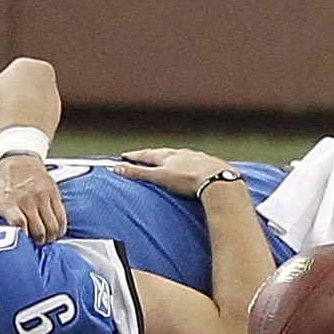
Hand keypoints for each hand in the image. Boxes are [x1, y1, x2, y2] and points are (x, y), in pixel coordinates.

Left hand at [0, 152, 68, 243]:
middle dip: (38, 243)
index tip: (23, 245)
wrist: (18, 162)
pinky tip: (55, 232)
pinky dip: (60, 229)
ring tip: (45, 240)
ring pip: (52, 225)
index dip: (24, 236)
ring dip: (50, 238)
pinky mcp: (54, 194)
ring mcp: (42, 197)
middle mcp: (27, 200)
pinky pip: (62, 217)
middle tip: (35, 247)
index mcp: (8, 204)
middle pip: (39, 229)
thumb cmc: (1, 185)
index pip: (19, 222)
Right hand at [115, 147, 236, 197]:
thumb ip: (138, 173)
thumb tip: (117, 168)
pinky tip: (190, 167)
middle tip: (143, 156)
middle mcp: (181, 154)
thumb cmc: (188, 179)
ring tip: (166, 161)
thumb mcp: (159, 176)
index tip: (125, 156)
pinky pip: (194, 161)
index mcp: (167, 157)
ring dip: (170, 158)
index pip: (146, 154)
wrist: (216, 180)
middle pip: (163, 153)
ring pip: (180, 156)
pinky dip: (188, 163)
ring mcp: (196, 157)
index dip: (135, 156)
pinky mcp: (208, 164)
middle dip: (152, 155)